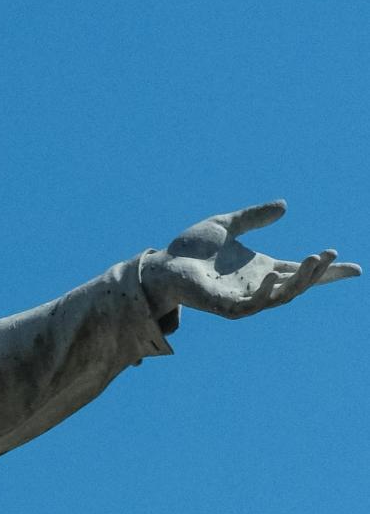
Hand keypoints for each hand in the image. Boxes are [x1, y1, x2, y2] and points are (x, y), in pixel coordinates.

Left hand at [140, 202, 358, 320]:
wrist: (162, 265)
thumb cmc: (192, 250)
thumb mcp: (228, 225)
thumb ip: (254, 217)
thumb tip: (284, 206)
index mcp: (262, 270)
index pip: (301, 272)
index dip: (328, 272)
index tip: (356, 269)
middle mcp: (256, 287)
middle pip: (297, 286)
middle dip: (317, 273)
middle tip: (329, 255)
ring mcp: (242, 300)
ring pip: (280, 296)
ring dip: (299, 281)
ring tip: (312, 260)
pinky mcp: (225, 307)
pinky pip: (251, 304)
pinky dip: (265, 292)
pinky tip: (273, 276)